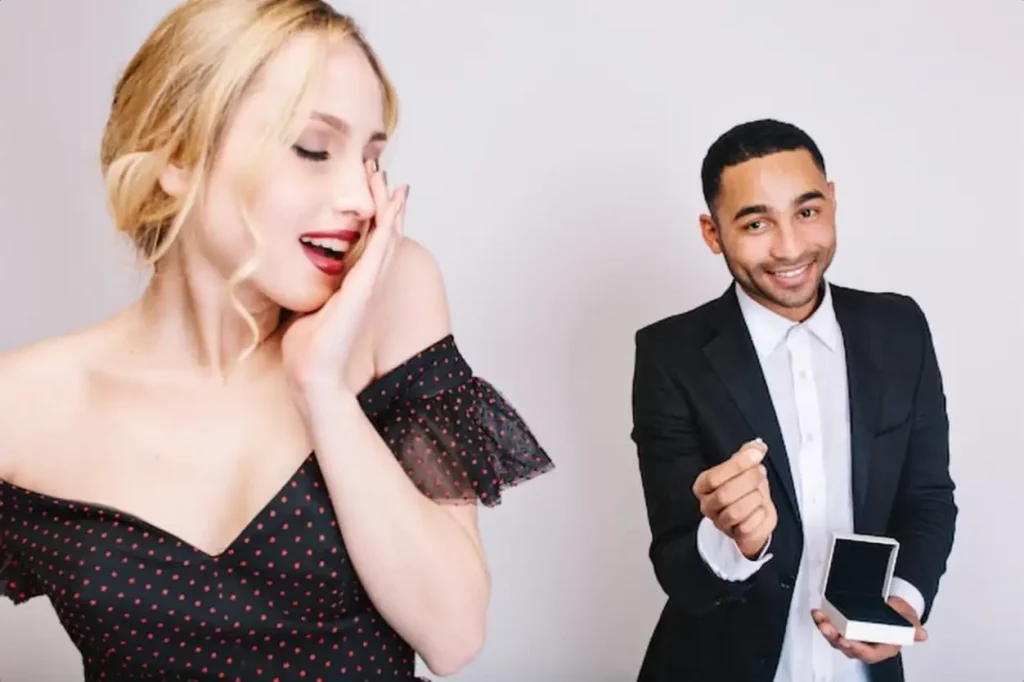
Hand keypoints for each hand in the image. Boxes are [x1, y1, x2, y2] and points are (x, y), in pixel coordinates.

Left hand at [282, 161, 408, 397]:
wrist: (312, 376)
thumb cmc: (307, 350)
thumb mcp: (306, 309)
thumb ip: (310, 291)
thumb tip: (292, 277)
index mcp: (353, 286)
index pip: (368, 243)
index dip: (372, 215)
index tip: (369, 188)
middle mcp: (366, 285)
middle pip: (383, 236)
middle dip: (385, 204)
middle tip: (383, 172)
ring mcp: (368, 288)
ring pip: (387, 240)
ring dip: (392, 210)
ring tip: (395, 184)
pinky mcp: (362, 292)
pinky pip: (379, 254)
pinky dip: (388, 230)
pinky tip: (393, 210)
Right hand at [692, 438, 775, 558]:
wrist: (756, 514)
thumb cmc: (746, 489)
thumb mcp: (745, 467)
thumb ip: (748, 453)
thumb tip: (756, 447)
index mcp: (703, 486)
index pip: (714, 476)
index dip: (737, 465)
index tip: (756, 455)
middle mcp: (707, 505)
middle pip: (724, 495)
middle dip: (748, 481)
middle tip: (760, 472)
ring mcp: (720, 522)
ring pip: (736, 512)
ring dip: (754, 499)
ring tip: (759, 493)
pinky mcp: (736, 536)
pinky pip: (748, 527)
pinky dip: (760, 515)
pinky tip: (760, 509)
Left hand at [811, 596, 927, 663]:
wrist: (896, 608)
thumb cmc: (902, 618)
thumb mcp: (909, 620)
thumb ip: (912, 628)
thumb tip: (921, 634)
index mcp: (883, 649)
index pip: (868, 653)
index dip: (856, 648)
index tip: (846, 640)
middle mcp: (866, 646)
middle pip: (848, 647)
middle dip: (835, 638)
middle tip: (828, 628)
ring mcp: (854, 639)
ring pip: (837, 639)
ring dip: (826, 629)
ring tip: (820, 618)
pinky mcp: (845, 629)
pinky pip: (833, 628)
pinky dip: (824, 621)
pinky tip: (818, 613)